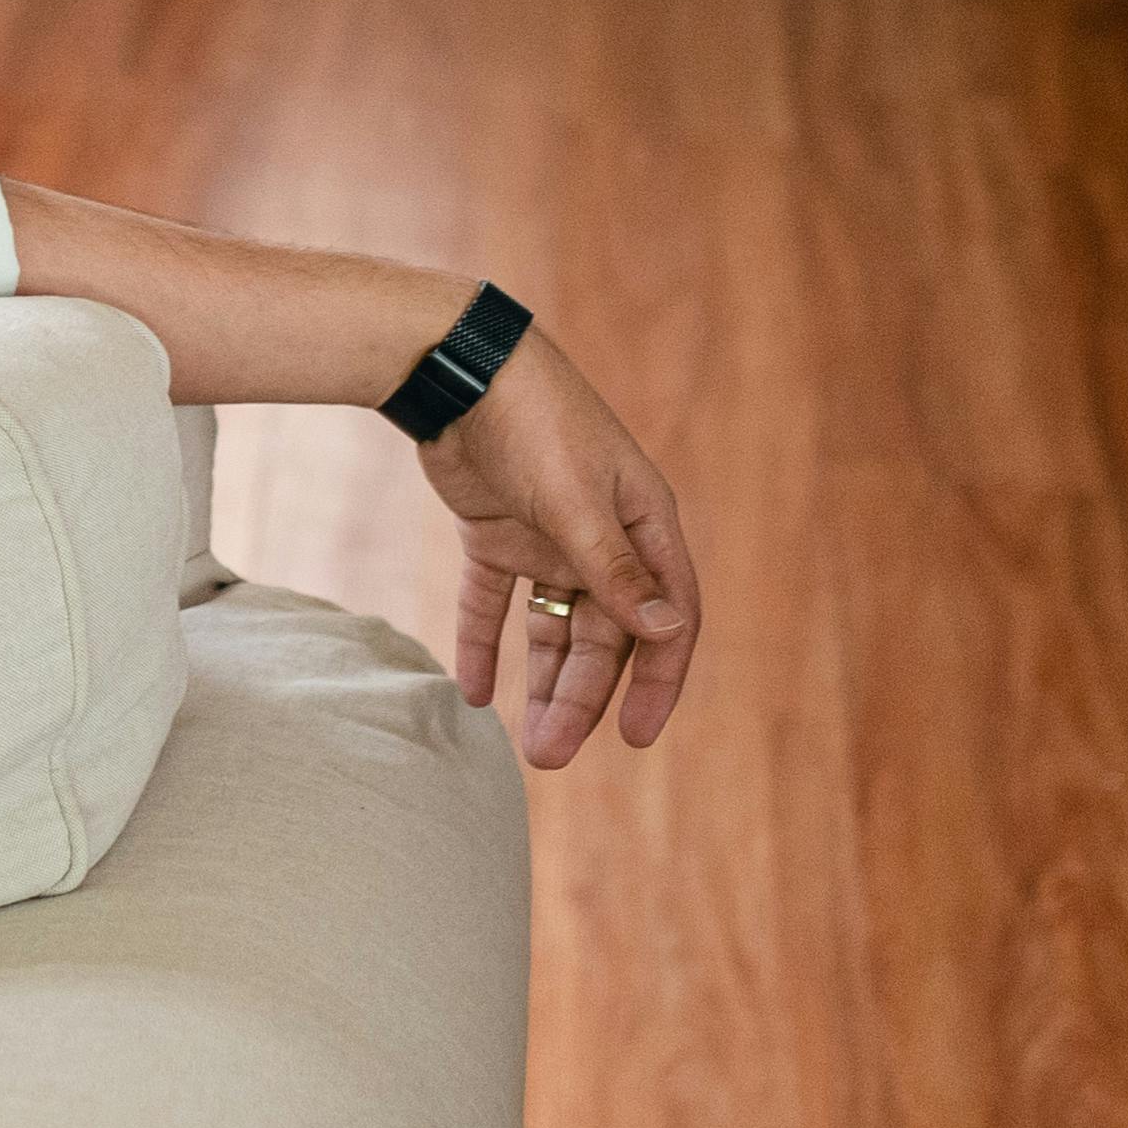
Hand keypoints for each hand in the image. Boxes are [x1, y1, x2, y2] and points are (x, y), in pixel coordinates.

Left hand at [417, 331, 702, 766]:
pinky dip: (484, 642)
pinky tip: (473, 691)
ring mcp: (549, 536)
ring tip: (524, 742)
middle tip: (552, 757)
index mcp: (645, 529)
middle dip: (584, 697)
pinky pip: (493, 600)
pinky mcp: (495, 531)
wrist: (459, 370)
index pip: (668, 621)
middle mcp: (605, 538)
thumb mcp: (577, 505)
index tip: (633, 736)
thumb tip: (668, 632)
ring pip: (552, 626)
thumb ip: (614, 571)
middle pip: (604, 635)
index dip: (657, 682)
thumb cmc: (535, 426)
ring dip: (542, 682)